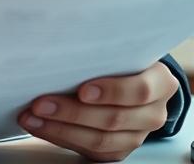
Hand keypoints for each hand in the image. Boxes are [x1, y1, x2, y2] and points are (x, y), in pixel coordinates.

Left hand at [18, 60, 179, 161]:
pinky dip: (61, 137)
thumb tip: (64, 43)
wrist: (135, 79)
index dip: (111, 91)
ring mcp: (137, 135)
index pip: (139, 91)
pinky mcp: (119, 150)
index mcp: (161, 83)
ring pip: (99, 140)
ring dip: (60, 129)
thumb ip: (106, 50)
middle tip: (41, 103)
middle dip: (72, 112)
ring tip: (33, 117)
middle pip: (113, 118)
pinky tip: (42, 126)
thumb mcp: (124, 49)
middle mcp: (153, 113)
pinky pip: (90, 150)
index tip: (82, 89)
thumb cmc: (125, 60)